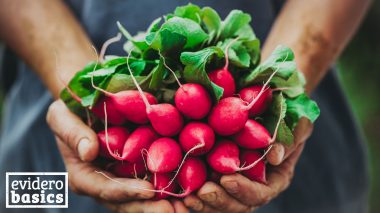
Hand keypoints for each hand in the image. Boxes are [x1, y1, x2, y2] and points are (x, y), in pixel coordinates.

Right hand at [47, 100, 187, 212]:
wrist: (88, 103)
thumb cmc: (70, 109)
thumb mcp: (61, 116)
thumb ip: (72, 133)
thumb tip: (88, 152)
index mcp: (83, 175)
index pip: (104, 188)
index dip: (126, 192)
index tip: (149, 191)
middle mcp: (104, 183)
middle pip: (126, 202)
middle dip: (148, 208)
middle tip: (172, 211)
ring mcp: (122, 179)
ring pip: (142, 198)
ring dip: (163, 204)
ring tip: (185, 207)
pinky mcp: (137, 170)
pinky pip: (153, 182)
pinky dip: (170, 188)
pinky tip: (188, 190)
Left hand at [184, 118, 312, 211]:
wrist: (269, 111)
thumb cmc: (286, 117)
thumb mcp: (296, 124)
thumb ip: (291, 139)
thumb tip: (274, 156)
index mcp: (275, 179)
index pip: (260, 193)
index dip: (244, 190)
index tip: (227, 179)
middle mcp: (255, 187)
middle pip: (237, 205)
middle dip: (219, 200)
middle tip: (202, 192)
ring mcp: (235, 186)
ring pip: (220, 205)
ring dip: (203, 204)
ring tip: (187, 197)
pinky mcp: (217, 178)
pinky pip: (206, 192)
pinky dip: (194, 194)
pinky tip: (180, 191)